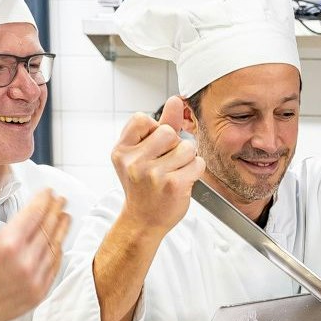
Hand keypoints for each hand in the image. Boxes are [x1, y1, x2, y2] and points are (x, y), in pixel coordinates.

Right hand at [0, 182, 70, 320]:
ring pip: (55, 246)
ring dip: (61, 229)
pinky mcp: (38, 294)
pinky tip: (58, 241)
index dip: (43, 200)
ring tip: (64, 217)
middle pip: (47, 227)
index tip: (48, 192)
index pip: (34, 213)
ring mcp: (34, 280)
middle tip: (59, 200)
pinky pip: (54, 267)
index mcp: (7, 244)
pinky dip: (58, 251)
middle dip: (55, 210)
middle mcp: (24, 262)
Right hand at [111, 95, 202, 233]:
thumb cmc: (143, 186)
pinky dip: (195, 171)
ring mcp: (153, 175)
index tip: (151, 148)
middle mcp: (134, 162)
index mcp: (122, 151)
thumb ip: (162, 124)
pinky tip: (182, 181)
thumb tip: (176, 99)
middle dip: (174, 145)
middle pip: (169, 132)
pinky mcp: (173, 185)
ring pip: (187, 148)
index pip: (142, 118)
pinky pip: (197, 164)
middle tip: (165, 163)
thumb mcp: (143, 153)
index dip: (153, 130)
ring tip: (174, 172)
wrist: (142, 221)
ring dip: (187, 159)